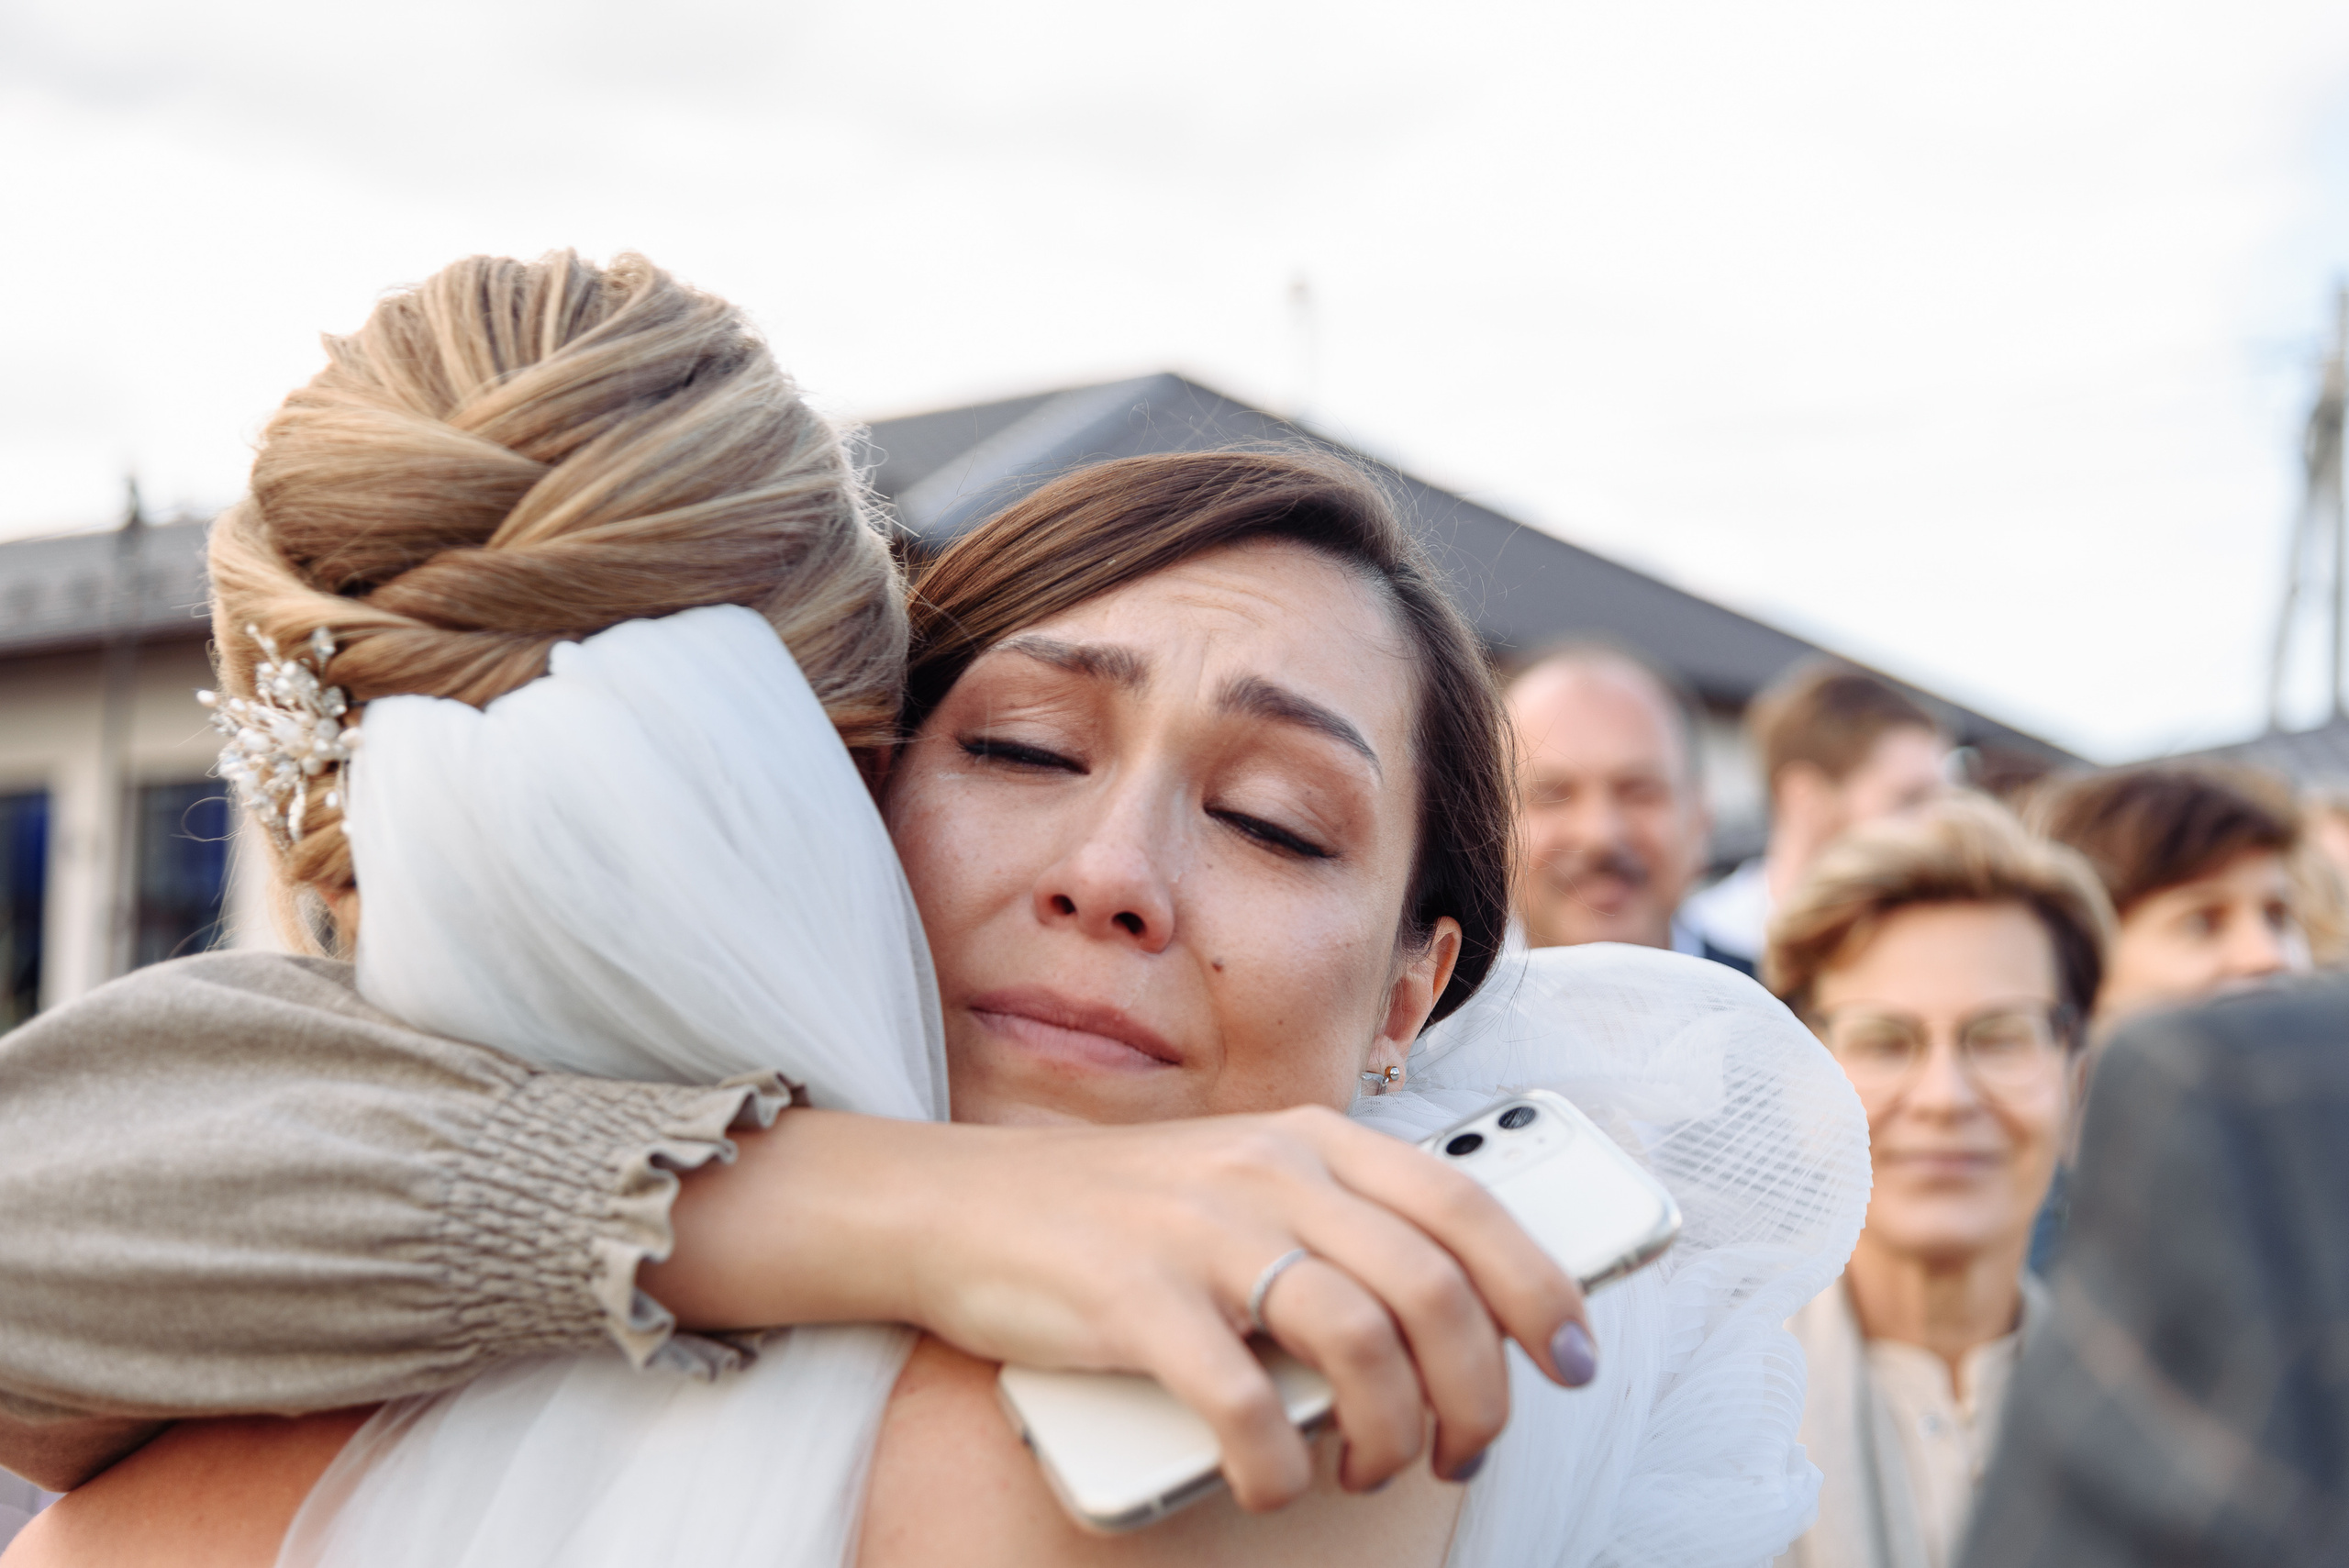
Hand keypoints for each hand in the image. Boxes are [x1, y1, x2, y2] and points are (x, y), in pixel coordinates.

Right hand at [642, 1107, 1591, 1509]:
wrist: (959, 1205)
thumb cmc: (1118, 1215)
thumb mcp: (1241, 1187)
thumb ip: (1336, 1227)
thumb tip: (1451, 1323)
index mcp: (1310, 1139)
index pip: (1466, 1208)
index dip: (1542, 1290)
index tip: (1576, 1362)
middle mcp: (1268, 1172)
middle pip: (1430, 1289)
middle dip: (1478, 1392)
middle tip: (1467, 1451)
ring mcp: (1200, 1231)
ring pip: (1358, 1345)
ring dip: (1391, 1434)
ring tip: (1368, 1471)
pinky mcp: (1131, 1297)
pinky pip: (1241, 1400)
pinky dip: (1278, 1462)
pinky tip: (1271, 1481)